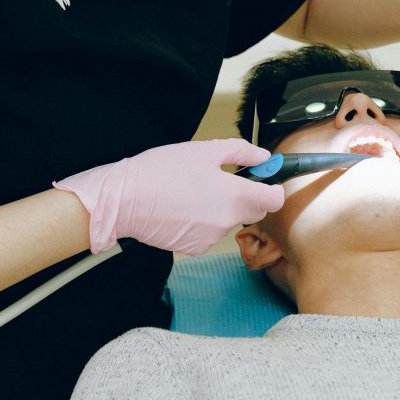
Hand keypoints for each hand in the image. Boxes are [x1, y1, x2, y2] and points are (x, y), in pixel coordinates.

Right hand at [53, 139, 283, 255]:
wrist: (124, 200)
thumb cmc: (161, 171)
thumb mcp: (204, 151)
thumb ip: (241, 152)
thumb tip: (264, 158)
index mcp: (234, 195)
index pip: (274, 199)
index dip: (272, 187)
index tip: (264, 179)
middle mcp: (227, 220)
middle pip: (253, 211)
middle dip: (246, 197)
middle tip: (223, 180)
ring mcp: (211, 238)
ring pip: (229, 221)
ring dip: (221, 208)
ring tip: (193, 191)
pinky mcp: (195, 248)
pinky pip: (209, 232)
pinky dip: (203, 221)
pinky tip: (182, 207)